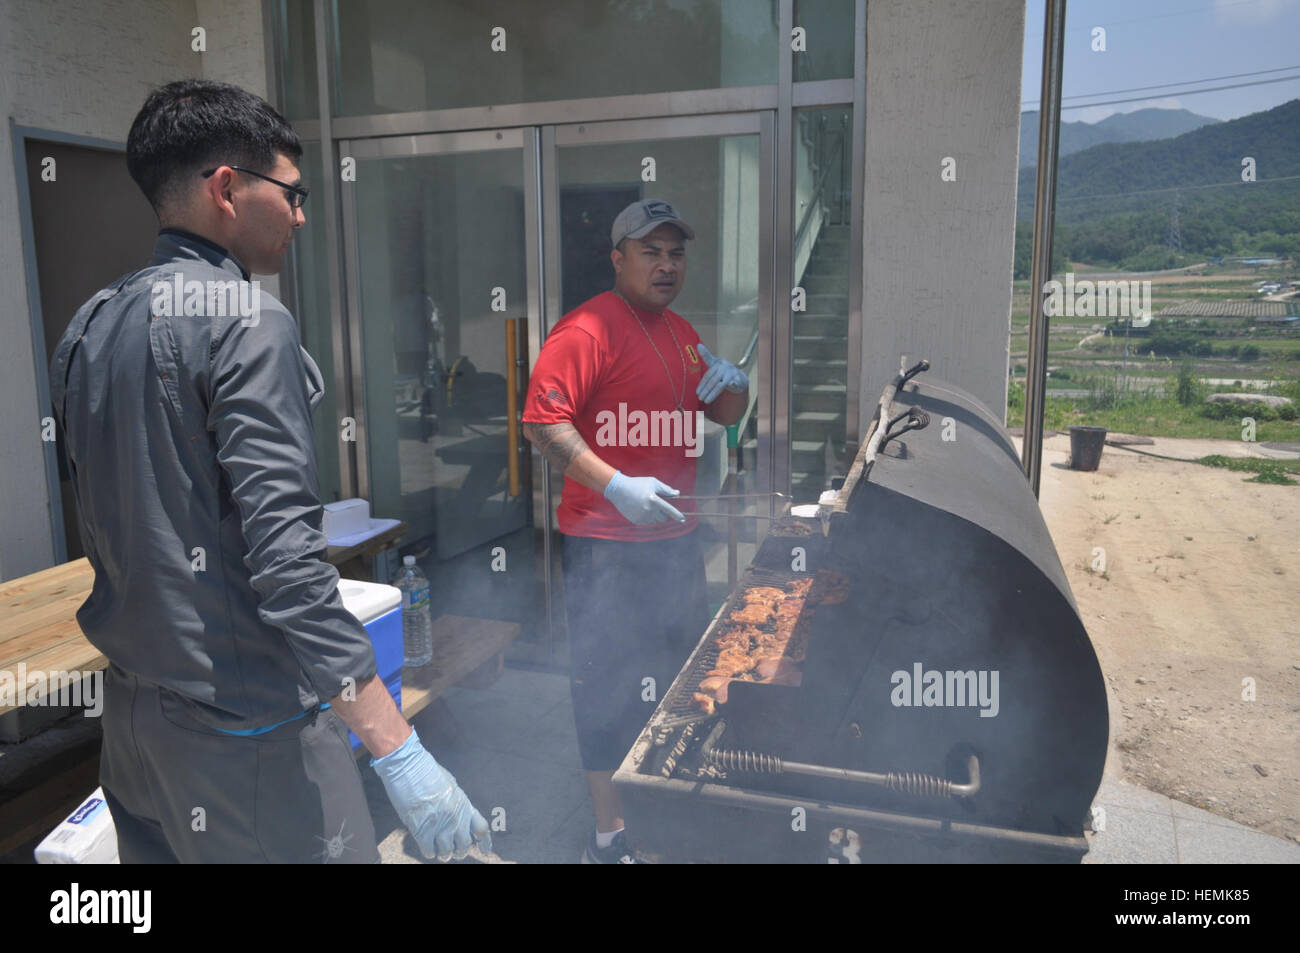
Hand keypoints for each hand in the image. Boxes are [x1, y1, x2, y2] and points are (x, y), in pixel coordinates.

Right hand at [371, 727, 491, 860]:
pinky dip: (429, 852)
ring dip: (443, 854)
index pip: (481, 828)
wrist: (409, 767)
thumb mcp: (450, 785)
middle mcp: (456, 817)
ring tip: (440, 852)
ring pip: (447, 852)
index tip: (485, 851)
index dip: (485, 843)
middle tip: (454, 851)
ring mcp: (440, 825)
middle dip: (460, 851)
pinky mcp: (422, 830)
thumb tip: (457, 815)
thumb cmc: (427, 772)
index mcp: (464, 804)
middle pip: (465, 845)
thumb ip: (456, 802)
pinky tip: (427, 848)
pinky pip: (429, 851)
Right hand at [603, 470, 685, 524]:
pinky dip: (647, 517)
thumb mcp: (653, 482)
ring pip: (655, 521)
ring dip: (655, 515)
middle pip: (663, 518)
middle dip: (664, 514)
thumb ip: (666, 489)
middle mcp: (648, 510)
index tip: (683, 519)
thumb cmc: (637, 484)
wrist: (618, 490)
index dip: (677, 515)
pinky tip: (640, 508)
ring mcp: (642, 517)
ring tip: (646, 505)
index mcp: (654, 500)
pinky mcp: (636, 521)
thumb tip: (677, 493)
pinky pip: (647, 522)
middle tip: (657, 506)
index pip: (669, 510)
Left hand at [695, 344, 747, 403]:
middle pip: (713, 381)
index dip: (702, 384)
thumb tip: (698, 345)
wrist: (737, 374)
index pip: (707, 376)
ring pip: (721, 385)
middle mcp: (724, 367)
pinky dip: (733, 384)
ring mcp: (731, 373)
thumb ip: (706, 356)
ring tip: (706, 400)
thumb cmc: (722, 369)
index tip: (697, 392)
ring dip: (713, 394)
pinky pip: (735, 382)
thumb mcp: (714, 363)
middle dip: (706, 391)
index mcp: (718, 363)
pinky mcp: (738, 379)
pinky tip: (730, 386)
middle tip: (699, 398)